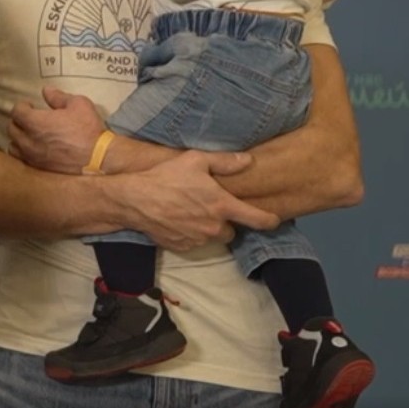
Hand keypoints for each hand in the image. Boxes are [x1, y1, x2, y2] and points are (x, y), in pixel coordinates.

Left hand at [9, 87, 104, 173]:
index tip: (30, 105)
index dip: (22, 106)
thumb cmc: (88, 129)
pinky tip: (33, 149)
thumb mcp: (78, 104)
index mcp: (35, 122)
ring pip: (13, 145)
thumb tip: (46, 90)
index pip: (16, 111)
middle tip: (30, 119)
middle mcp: (28, 140)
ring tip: (29, 135)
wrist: (99, 158)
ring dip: (18, 138)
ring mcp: (32, 157)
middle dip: (19, 121)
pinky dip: (22, 153)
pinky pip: (21, 160)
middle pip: (11, 128)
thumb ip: (59, 97)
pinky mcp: (38, 168)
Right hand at [113, 151, 279, 250]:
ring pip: (211, 237)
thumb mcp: (195, 160)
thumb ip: (224, 161)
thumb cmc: (166, 177)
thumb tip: (248, 160)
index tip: (274, 219)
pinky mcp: (182, 247)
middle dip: (224, 221)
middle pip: (232, 231)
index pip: (258, 219)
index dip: (270, 220)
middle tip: (209, 207)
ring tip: (190, 212)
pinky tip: (177, 220)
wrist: (134, 200)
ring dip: (207, 228)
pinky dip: (190, 233)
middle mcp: (214, 227)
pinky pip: (194, 242)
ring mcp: (198, 239)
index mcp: (223, 206)